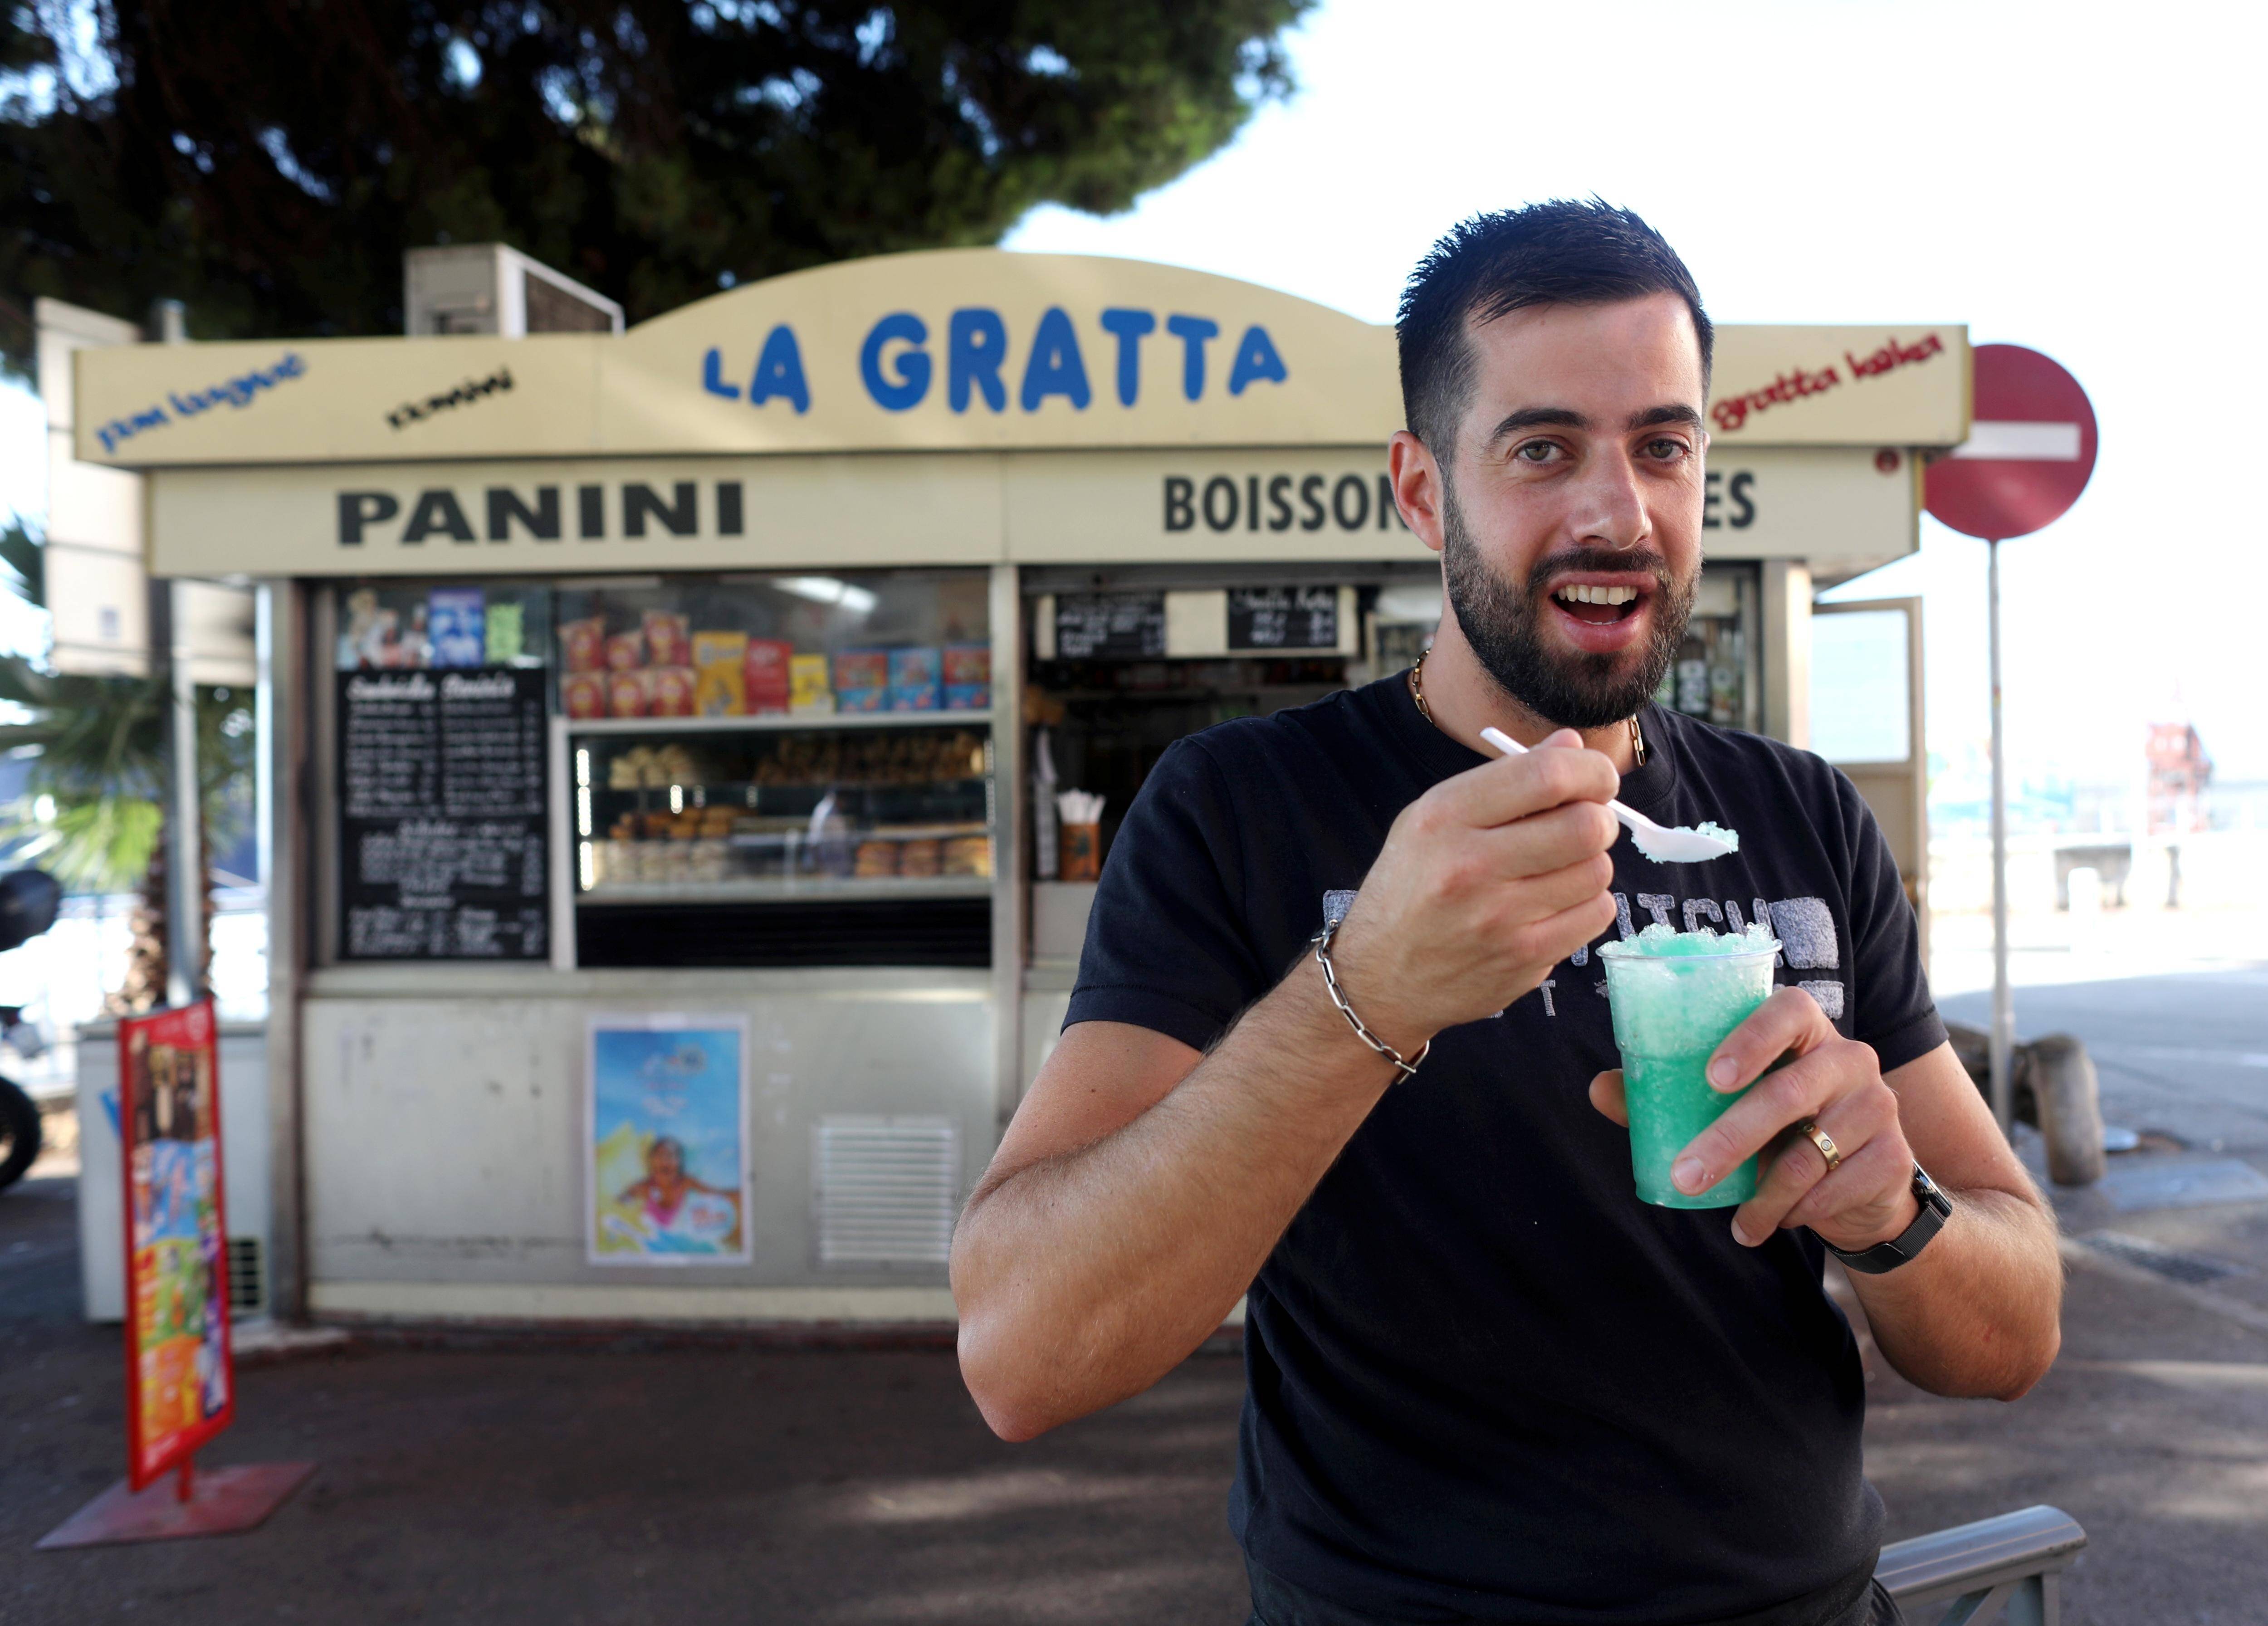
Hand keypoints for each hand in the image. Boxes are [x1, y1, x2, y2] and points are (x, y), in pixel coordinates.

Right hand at [1329, 731, 1618, 1052]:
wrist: (1378, 978)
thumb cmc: (1410, 888)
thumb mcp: (1434, 819)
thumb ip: (1505, 779)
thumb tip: (1572, 745)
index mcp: (1444, 817)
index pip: (1546, 776)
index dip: (1591, 770)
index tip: (1597, 777)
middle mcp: (1470, 866)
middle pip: (1585, 826)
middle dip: (1600, 818)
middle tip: (1586, 822)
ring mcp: (1500, 919)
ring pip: (1597, 871)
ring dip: (1591, 863)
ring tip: (1560, 867)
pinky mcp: (1524, 959)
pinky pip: (1596, 915)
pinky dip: (1588, 903)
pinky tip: (1556, 903)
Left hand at [1586, 988, 1918, 1251]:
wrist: (1864, 1186)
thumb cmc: (1781, 1130)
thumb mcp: (1732, 1107)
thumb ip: (1670, 1094)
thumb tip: (1599, 1088)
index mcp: (1807, 1032)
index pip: (1789, 1009)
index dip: (1751, 1038)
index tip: (1711, 1077)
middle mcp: (1850, 1058)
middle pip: (1788, 1092)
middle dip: (1730, 1139)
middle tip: (1686, 1175)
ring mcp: (1879, 1105)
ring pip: (1810, 1152)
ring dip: (1762, 1196)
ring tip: (1736, 1224)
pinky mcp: (1894, 1157)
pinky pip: (1836, 1187)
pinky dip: (1797, 1211)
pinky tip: (1776, 1223)